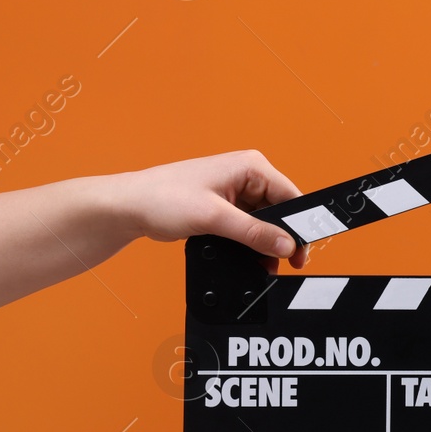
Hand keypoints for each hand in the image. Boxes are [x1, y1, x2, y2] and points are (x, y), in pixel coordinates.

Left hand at [112, 150, 308, 272]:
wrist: (128, 208)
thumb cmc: (161, 198)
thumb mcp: (214, 217)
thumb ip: (254, 232)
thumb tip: (286, 245)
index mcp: (250, 166)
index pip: (290, 196)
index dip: (299, 225)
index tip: (302, 251)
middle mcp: (246, 176)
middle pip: (280, 211)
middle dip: (281, 238)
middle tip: (286, 263)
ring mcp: (235, 193)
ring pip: (264, 222)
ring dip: (265, 244)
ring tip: (265, 264)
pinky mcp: (224, 208)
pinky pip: (248, 227)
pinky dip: (250, 243)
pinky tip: (250, 257)